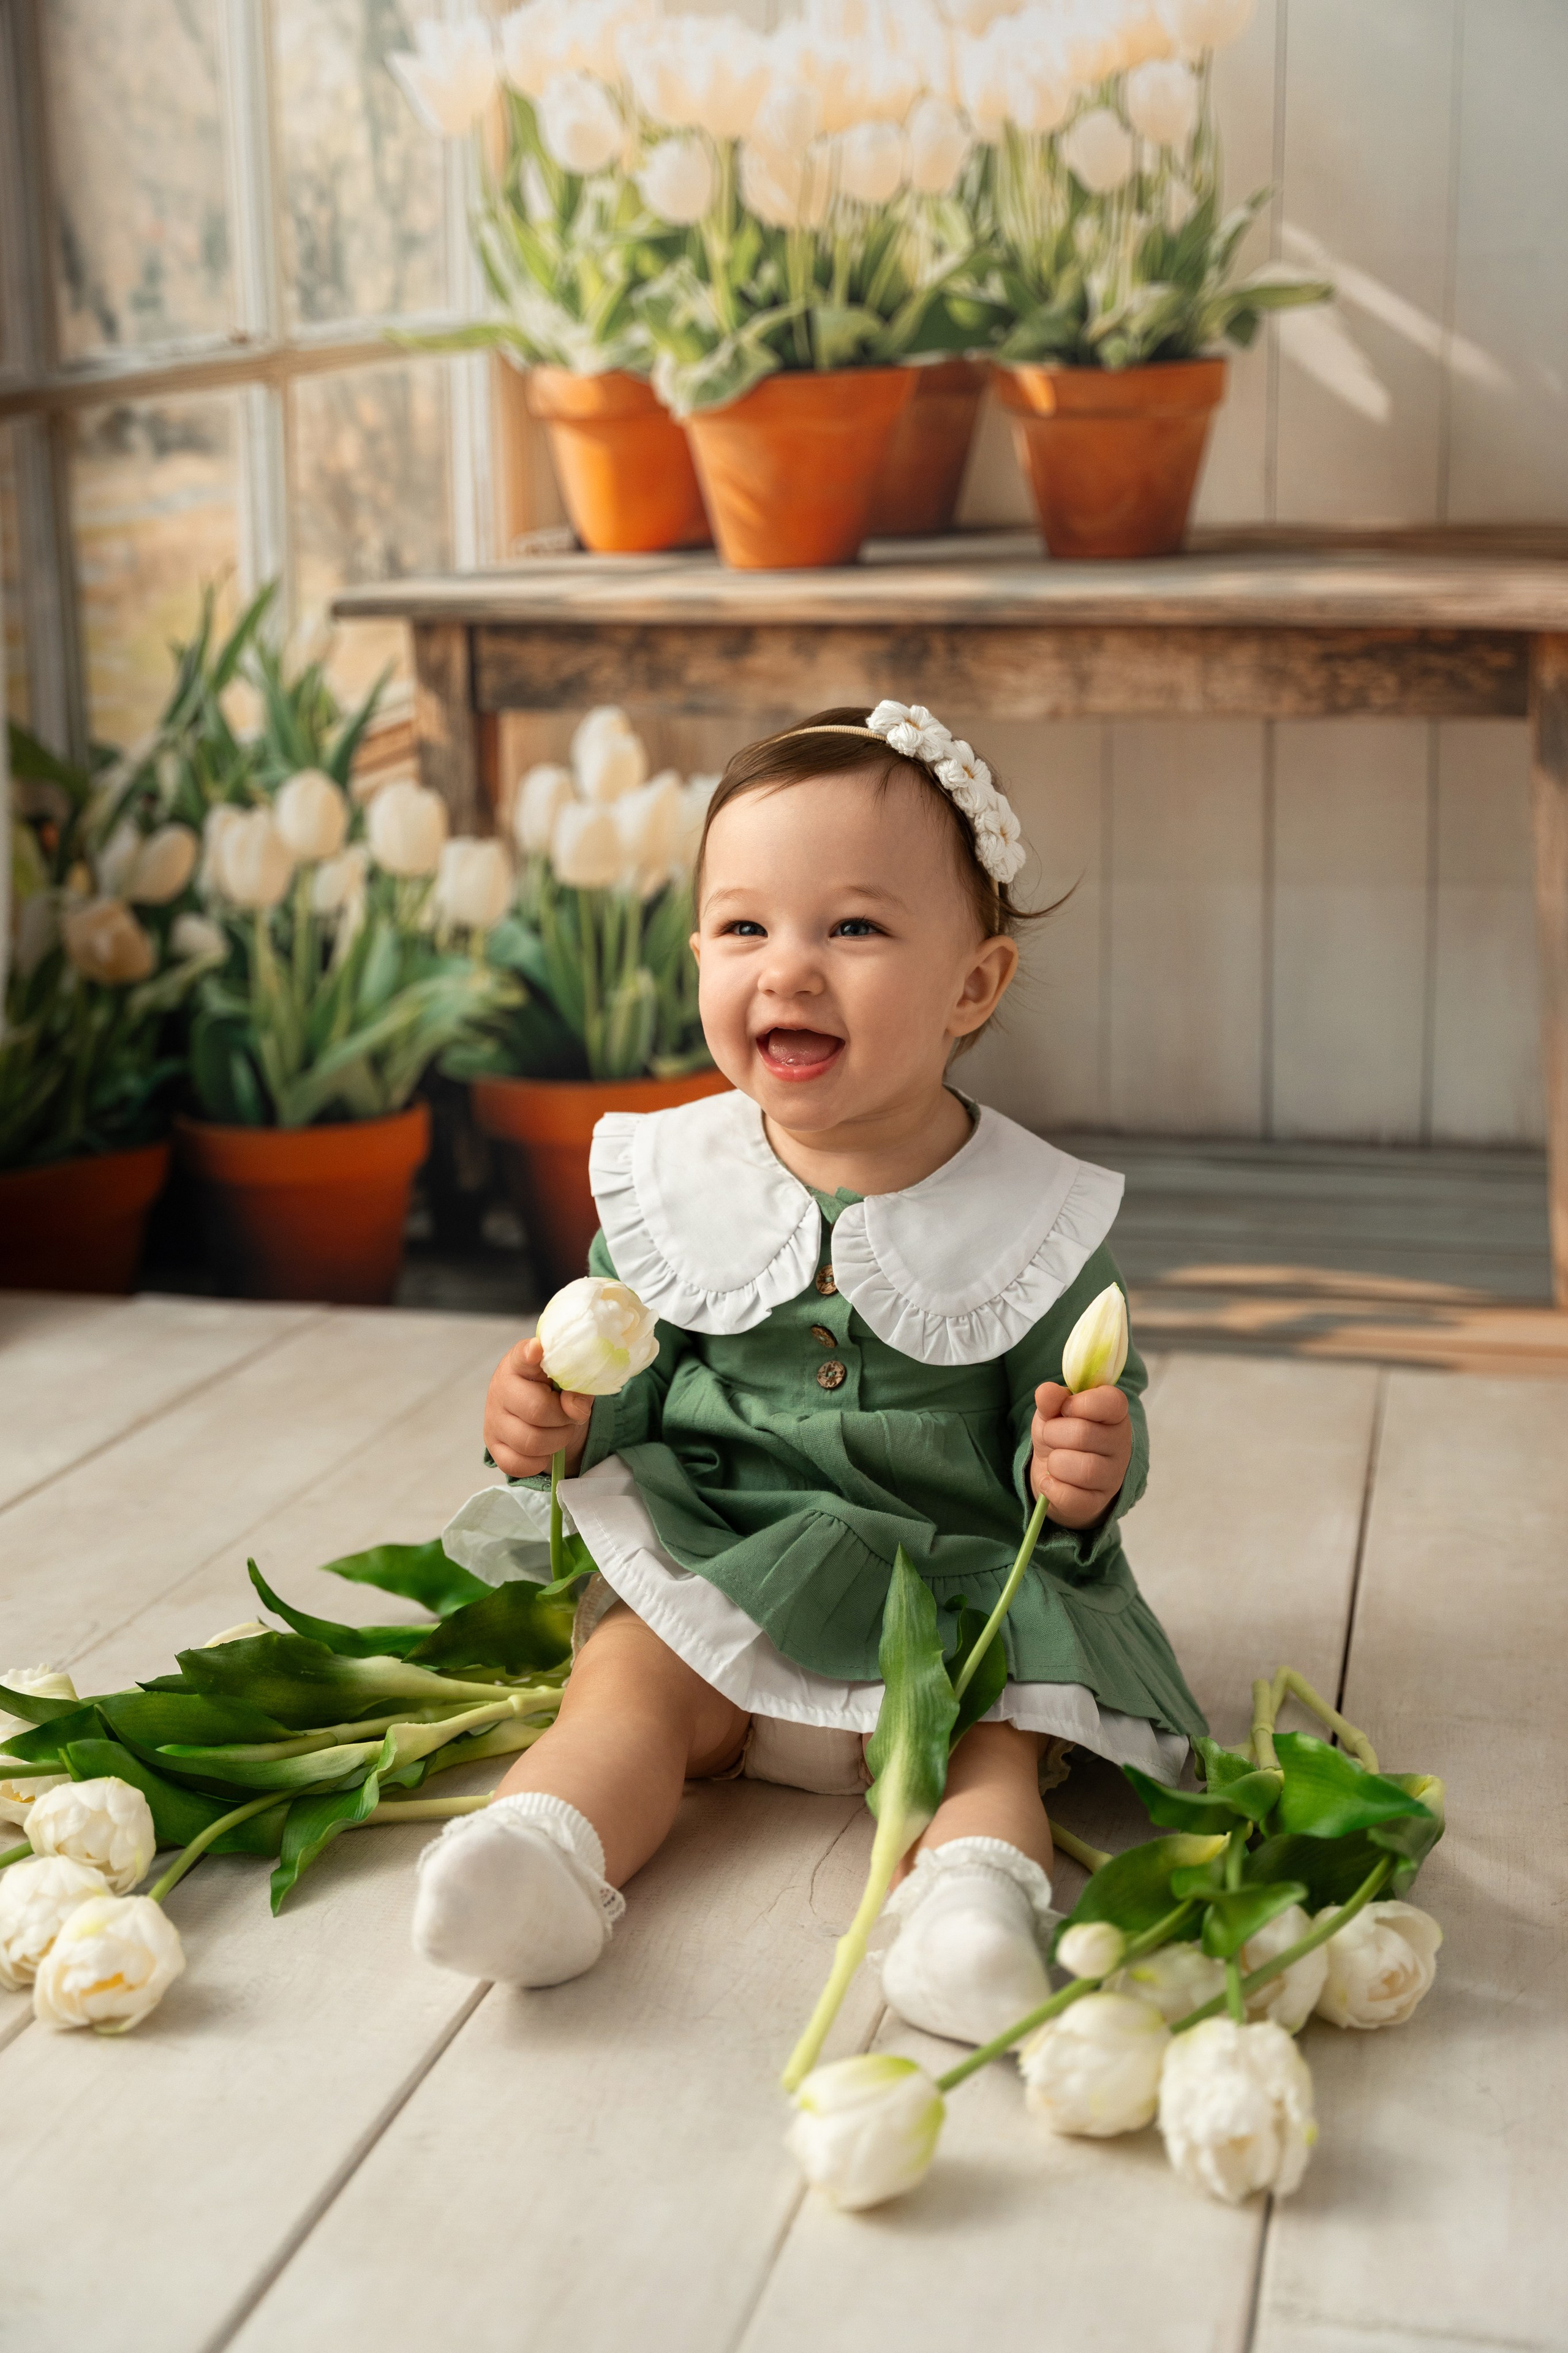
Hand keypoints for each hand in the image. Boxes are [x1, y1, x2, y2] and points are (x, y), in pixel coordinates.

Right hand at [484, 1335, 592, 1481]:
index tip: (538, 1350)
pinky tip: (544, 1449)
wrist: (539, 1415)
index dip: (530, 1354)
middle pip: (536, 1410)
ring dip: (556, 1441)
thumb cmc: (554, 1392)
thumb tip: (575, 1409)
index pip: (522, 1356)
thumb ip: (579, 1389)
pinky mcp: (492, 1446)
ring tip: (559, 1431)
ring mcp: (493, 1419)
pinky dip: (539, 1462)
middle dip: (563, 1418)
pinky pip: (518, 1464)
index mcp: (520, 1363)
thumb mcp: (571, 1383)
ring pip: (530, 1441)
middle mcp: (500, 1388)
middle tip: (569, 1416)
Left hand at [1030, 1381, 1131, 1530]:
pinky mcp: (1097, 1502)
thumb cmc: (1060, 1437)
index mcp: (1115, 1415)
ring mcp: (1113, 1476)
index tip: (1065, 1409)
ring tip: (1054, 1461)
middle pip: (1084, 1434)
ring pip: (1084, 1469)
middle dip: (1053, 1433)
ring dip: (1055, 1463)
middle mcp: (1121, 1445)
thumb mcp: (1053, 1413)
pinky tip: (1050, 1481)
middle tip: (1051, 1436)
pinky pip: (1073, 1498)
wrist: (1056, 1476)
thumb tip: (1045, 1391)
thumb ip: (1051, 1400)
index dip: (1078, 1403)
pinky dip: (1052, 1489)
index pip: (1111, 1401)